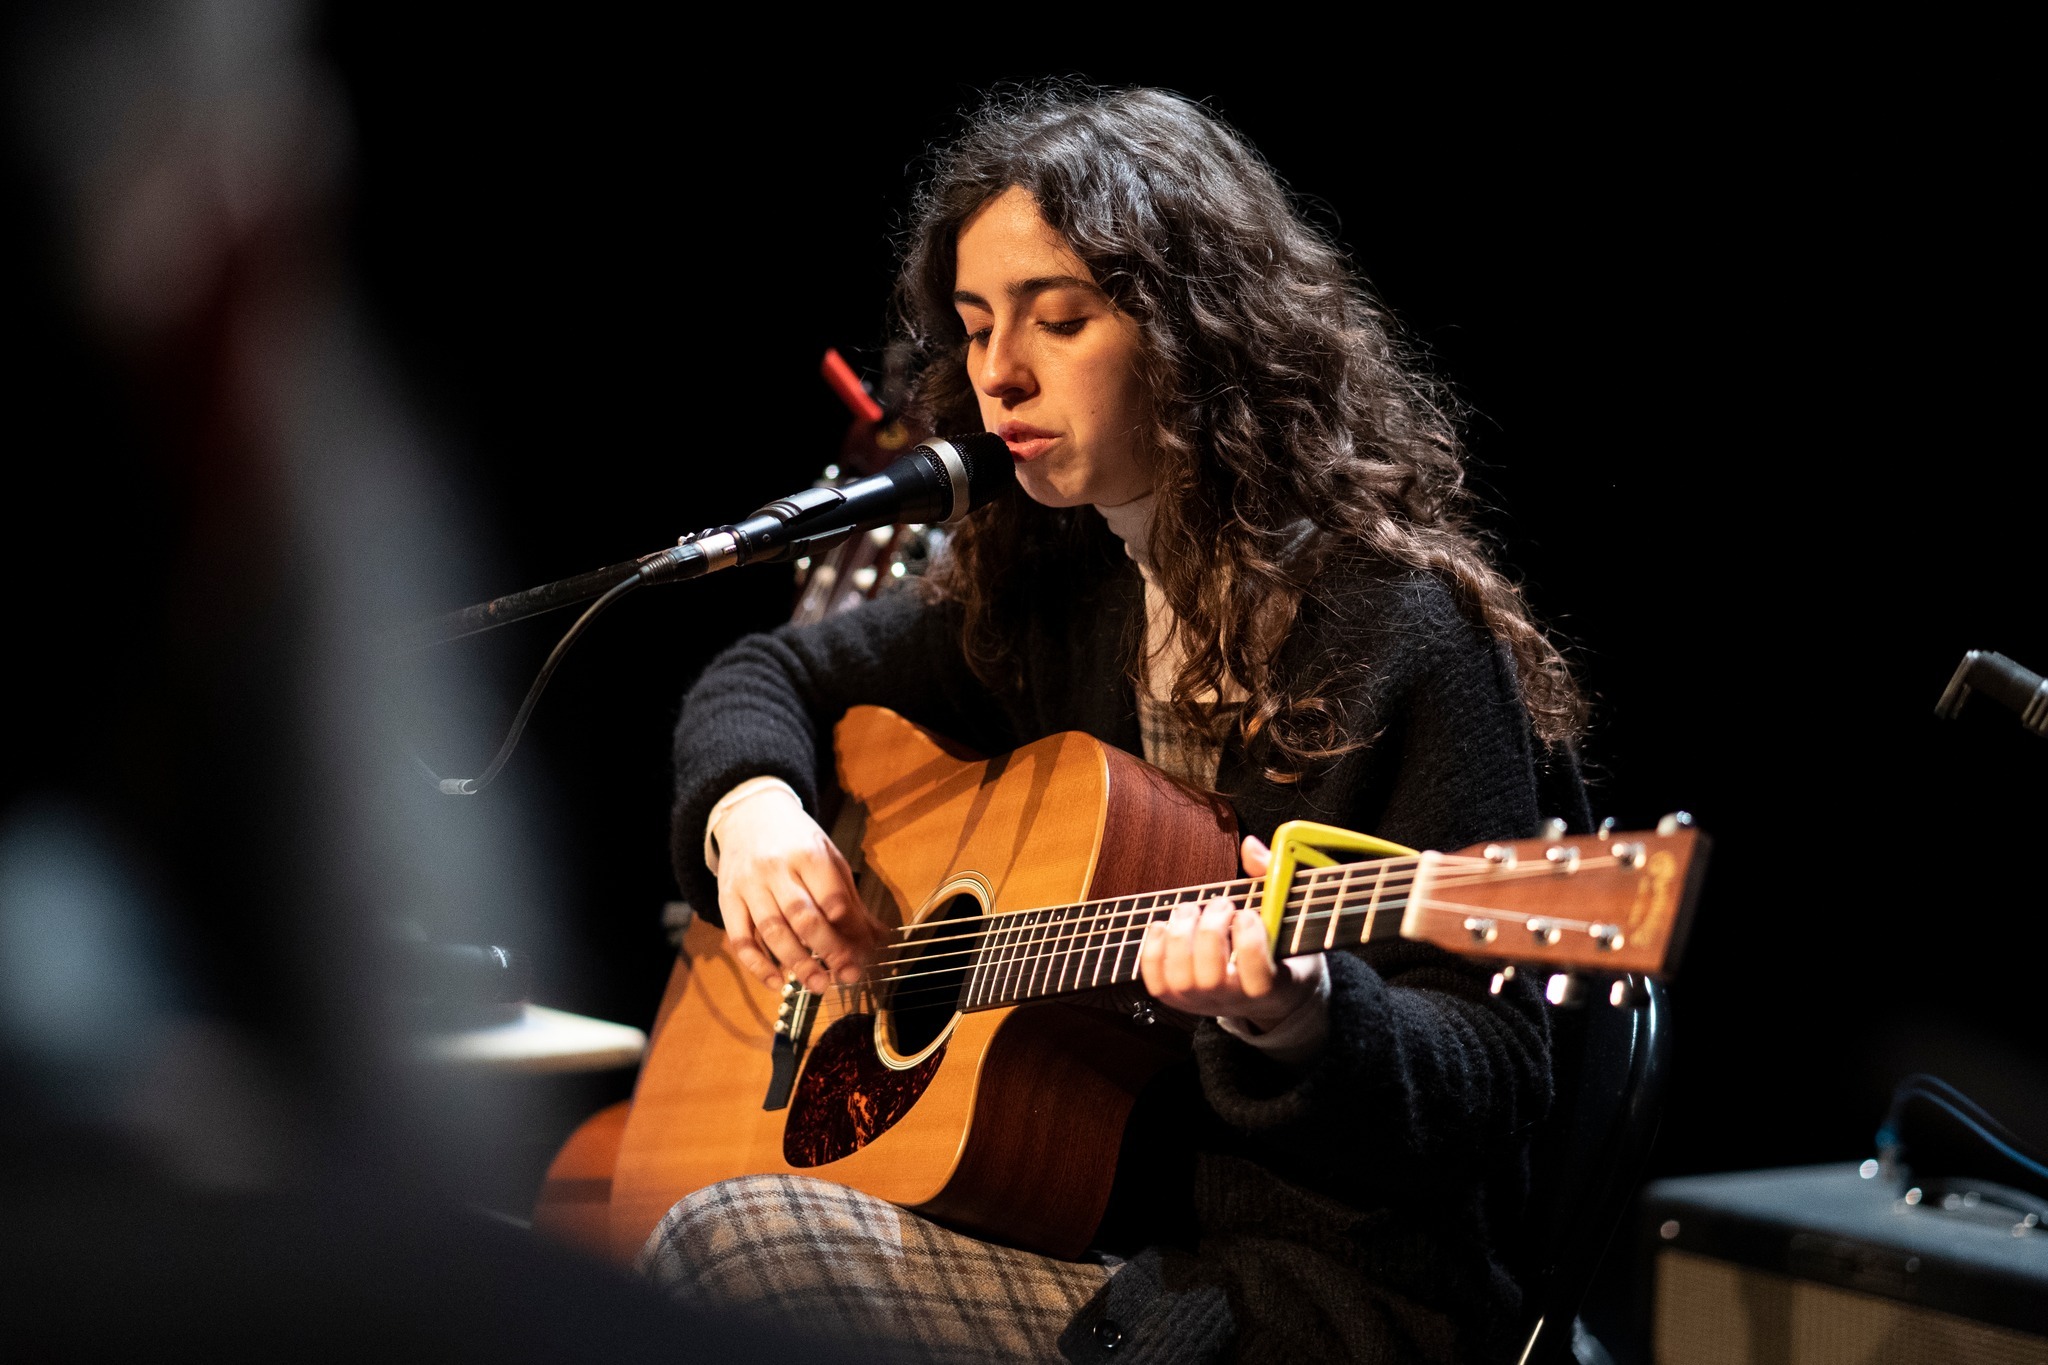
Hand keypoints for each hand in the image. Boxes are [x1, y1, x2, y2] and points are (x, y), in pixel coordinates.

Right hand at [713, 789, 885, 993]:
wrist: (748, 814)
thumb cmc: (796, 840)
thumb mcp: (829, 857)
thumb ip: (850, 899)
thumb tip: (876, 939)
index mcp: (809, 854)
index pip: (832, 898)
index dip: (848, 931)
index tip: (862, 955)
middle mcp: (776, 868)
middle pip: (802, 916)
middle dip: (827, 951)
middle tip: (844, 976)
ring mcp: (749, 885)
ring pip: (772, 930)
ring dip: (796, 962)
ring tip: (817, 984)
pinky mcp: (727, 899)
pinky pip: (740, 938)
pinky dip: (757, 964)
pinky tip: (776, 982)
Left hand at [1139, 835, 1322, 1026]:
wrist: (1269, 992)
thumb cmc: (1281, 947)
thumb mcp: (1290, 917)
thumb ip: (1273, 878)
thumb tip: (1249, 846)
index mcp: (1273, 987)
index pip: (1259, 978)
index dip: (1250, 942)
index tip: (1248, 913)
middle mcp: (1234, 1001)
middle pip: (1210, 978)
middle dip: (1210, 931)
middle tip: (1221, 904)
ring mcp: (1202, 1003)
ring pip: (1180, 978)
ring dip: (1180, 936)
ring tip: (1190, 909)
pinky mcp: (1177, 999)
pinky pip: (1156, 980)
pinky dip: (1153, 949)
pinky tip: (1165, 925)